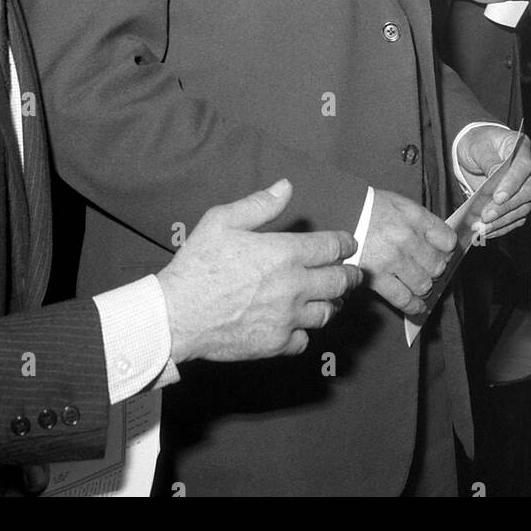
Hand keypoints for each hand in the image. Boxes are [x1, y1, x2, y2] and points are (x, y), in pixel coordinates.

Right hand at [158, 180, 361, 363]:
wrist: (176, 315)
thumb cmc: (198, 264)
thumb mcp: (222, 221)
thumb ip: (259, 204)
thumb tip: (286, 186)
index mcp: (285, 253)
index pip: (332, 247)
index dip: (345, 244)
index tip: (348, 245)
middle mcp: (294, 286)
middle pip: (340, 281)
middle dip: (351, 275)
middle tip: (353, 274)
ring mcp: (287, 318)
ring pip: (327, 312)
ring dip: (333, 303)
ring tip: (332, 299)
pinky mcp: (276, 344)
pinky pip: (304, 340)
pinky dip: (305, 332)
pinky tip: (298, 325)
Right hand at [359, 189, 456, 316]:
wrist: (337, 213)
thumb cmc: (368, 208)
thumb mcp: (399, 204)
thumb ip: (422, 222)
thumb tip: (441, 244)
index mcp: (414, 217)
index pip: (447, 240)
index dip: (447, 250)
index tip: (443, 253)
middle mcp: (406, 238)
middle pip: (437, 265)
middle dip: (434, 270)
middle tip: (427, 270)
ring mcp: (392, 259)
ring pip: (423, 284)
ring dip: (424, 287)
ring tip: (419, 284)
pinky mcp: (377, 278)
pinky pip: (403, 298)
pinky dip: (413, 305)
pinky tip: (416, 305)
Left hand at [456, 125, 530, 238]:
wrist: (475, 150)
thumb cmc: (478, 143)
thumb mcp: (478, 146)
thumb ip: (488, 160)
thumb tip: (495, 176)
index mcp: (521, 148)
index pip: (524, 167)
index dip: (512, 184)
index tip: (498, 198)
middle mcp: (529, 170)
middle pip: (526, 192)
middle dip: (505, 208)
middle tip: (485, 217)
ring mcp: (526, 187)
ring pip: (522, 209)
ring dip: (502, 221)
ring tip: (482, 228)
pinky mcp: (519, 202)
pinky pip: (516, 218)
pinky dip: (502, 227)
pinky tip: (487, 232)